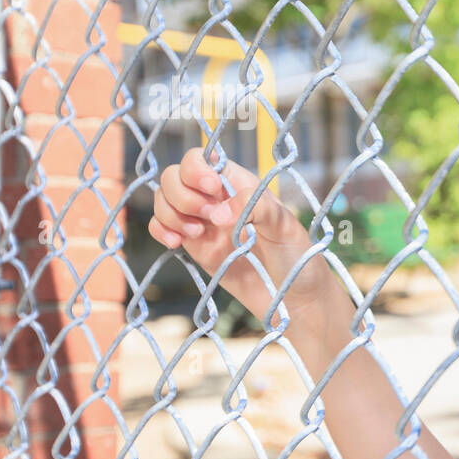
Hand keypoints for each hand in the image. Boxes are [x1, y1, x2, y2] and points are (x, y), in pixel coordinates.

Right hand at [148, 148, 336, 326]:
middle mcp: (218, 198)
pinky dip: (160, 230)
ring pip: (164, 200)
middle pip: (174, 177)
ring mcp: (203, 222)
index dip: (197, 169)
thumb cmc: (298, 258)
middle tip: (210, 218)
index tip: (213, 189)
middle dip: (183, 195)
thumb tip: (220, 211)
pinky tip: (176, 243)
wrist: (293, 299)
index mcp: (240, 184)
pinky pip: (162, 228)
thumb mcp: (285, 227)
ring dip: (171, 213)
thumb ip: (257, 208)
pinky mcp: (195, 246)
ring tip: (197, 234)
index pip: (202, 158)